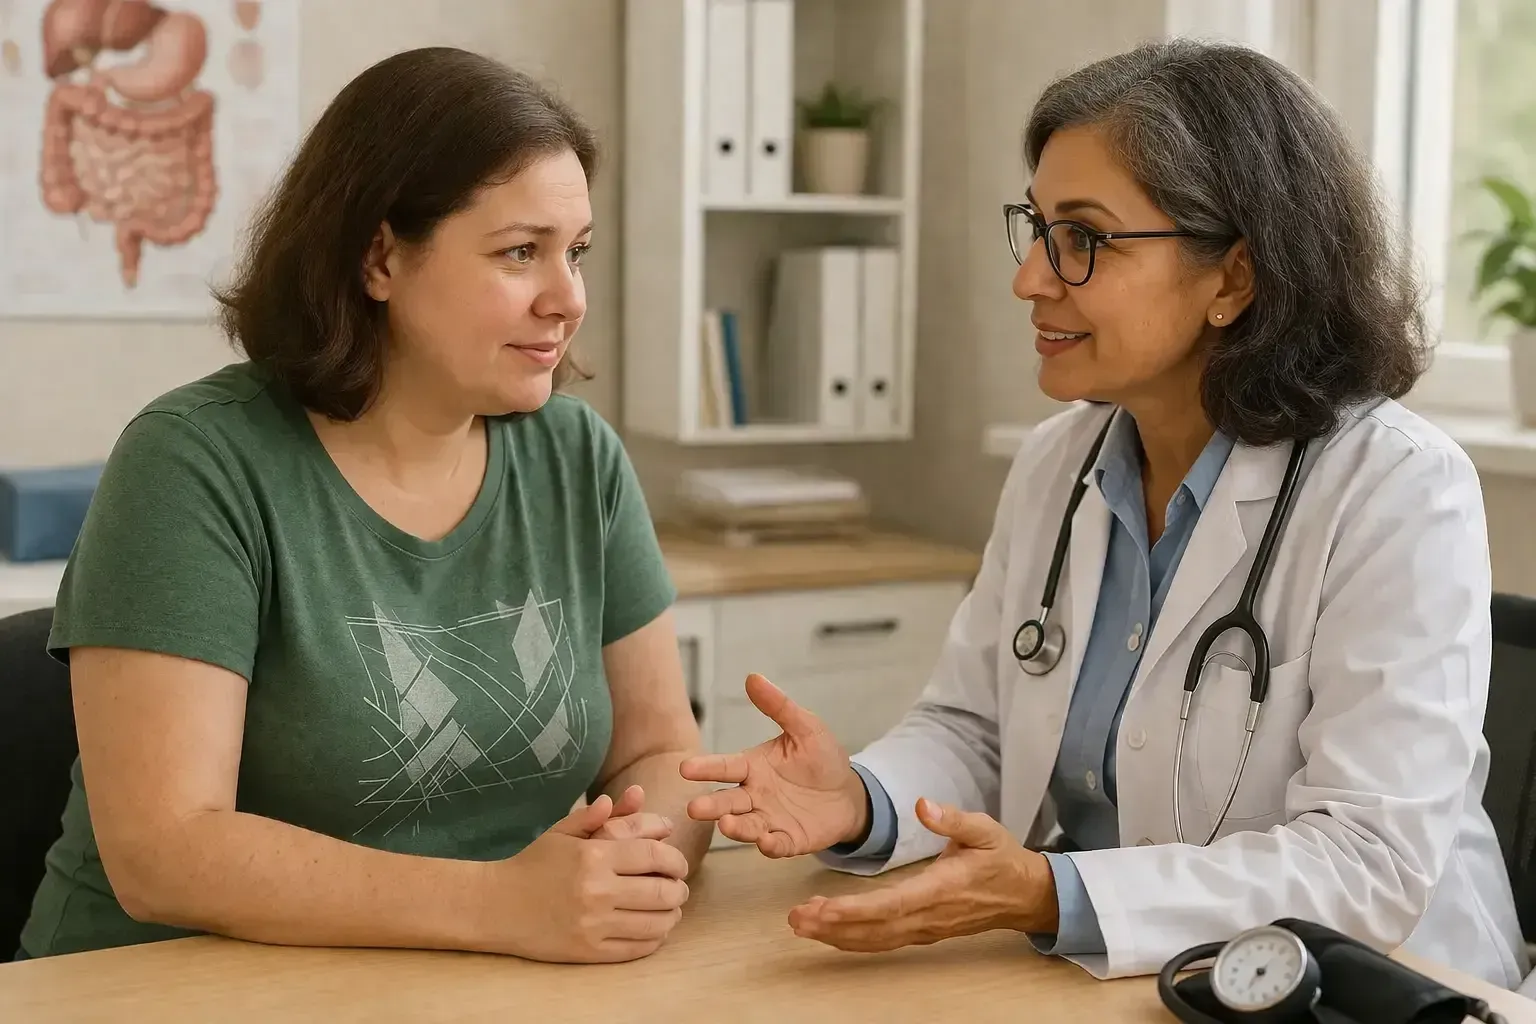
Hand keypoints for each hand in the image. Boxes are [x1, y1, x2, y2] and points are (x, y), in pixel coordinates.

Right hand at [488, 793, 691, 962]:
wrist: (495, 906)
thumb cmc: (533, 864)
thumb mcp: (563, 832)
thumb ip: (601, 815)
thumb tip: (635, 794)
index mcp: (594, 856)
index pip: (656, 856)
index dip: (676, 860)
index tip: (678, 864)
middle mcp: (597, 891)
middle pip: (664, 892)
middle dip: (679, 889)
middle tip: (679, 887)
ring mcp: (594, 924)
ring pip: (657, 923)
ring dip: (672, 915)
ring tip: (670, 908)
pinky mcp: (589, 951)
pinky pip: (638, 948)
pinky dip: (654, 938)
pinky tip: (653, 928)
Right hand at [679, 673, 868, 856]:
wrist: (848, 793)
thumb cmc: (821, 758)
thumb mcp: (805, 728)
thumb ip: (779, 707)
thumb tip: (753, 677)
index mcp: (753, 767)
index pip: (725, 766)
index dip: (706, 768)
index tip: (685, 768)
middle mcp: (754, 795)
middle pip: (728, 801)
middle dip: (711, 805)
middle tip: (694, 808)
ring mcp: (769, 819)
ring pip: (746, 825)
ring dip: (735, 827)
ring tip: (726, 824)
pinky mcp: (788, 840)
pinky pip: (776, 845)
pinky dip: (769, 845)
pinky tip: (765, 841)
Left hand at [787, 798, 1057, 952]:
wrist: (1022, 894)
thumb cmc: (1000, 858)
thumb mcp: (983, 829)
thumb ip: (952, 819)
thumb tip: (923, 804)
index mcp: (941, 889)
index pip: (892, 905)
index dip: (856, 910)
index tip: (824, 908)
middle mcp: (929, 916)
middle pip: (875, 929)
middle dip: (833, 927)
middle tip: (796, 919)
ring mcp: (924, 929)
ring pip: (875, 940)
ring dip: (837, 936)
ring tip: (801, 924)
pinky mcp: (920, 933)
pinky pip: (882, 941)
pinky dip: (852, 939)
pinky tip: (828, 931)